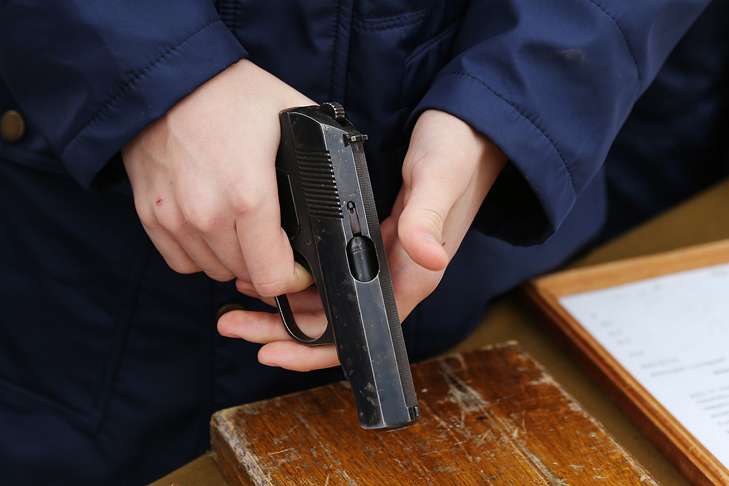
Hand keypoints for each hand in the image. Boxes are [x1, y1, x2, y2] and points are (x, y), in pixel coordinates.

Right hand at [123, 59, 312, 295]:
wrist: (168, 75)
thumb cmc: (232, 93)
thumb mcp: (293, 116)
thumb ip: (322, 155)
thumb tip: (344, 183)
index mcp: (249, 195)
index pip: (272, 276)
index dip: (293, 278)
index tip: (298, 266)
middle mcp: (208, 215)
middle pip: (245, 275)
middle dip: (266, 264)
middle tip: (274, 242)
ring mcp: (174, 219)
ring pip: (214, 271)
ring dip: (233, 260)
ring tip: (243, 230)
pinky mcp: (150, 216)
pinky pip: (182, 261)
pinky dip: (200, 254)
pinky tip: (212, 229)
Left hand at [217, 110, 505, 369]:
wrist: (467, 130)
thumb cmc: (457, 153)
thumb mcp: (440, 179)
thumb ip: (427, 217)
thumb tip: (427, 256)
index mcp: (412, 274)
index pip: (361, 331)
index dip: (315, 349)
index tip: (270, 351)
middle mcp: (392, 274)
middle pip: (332, 322)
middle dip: (280, 329)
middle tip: (230, 323)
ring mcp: (377, 258)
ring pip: (323, 299)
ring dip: (279, 303)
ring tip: (234, 296)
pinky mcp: (367, 238)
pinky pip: (326, 271)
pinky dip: (293, 275)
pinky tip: (260, 265)